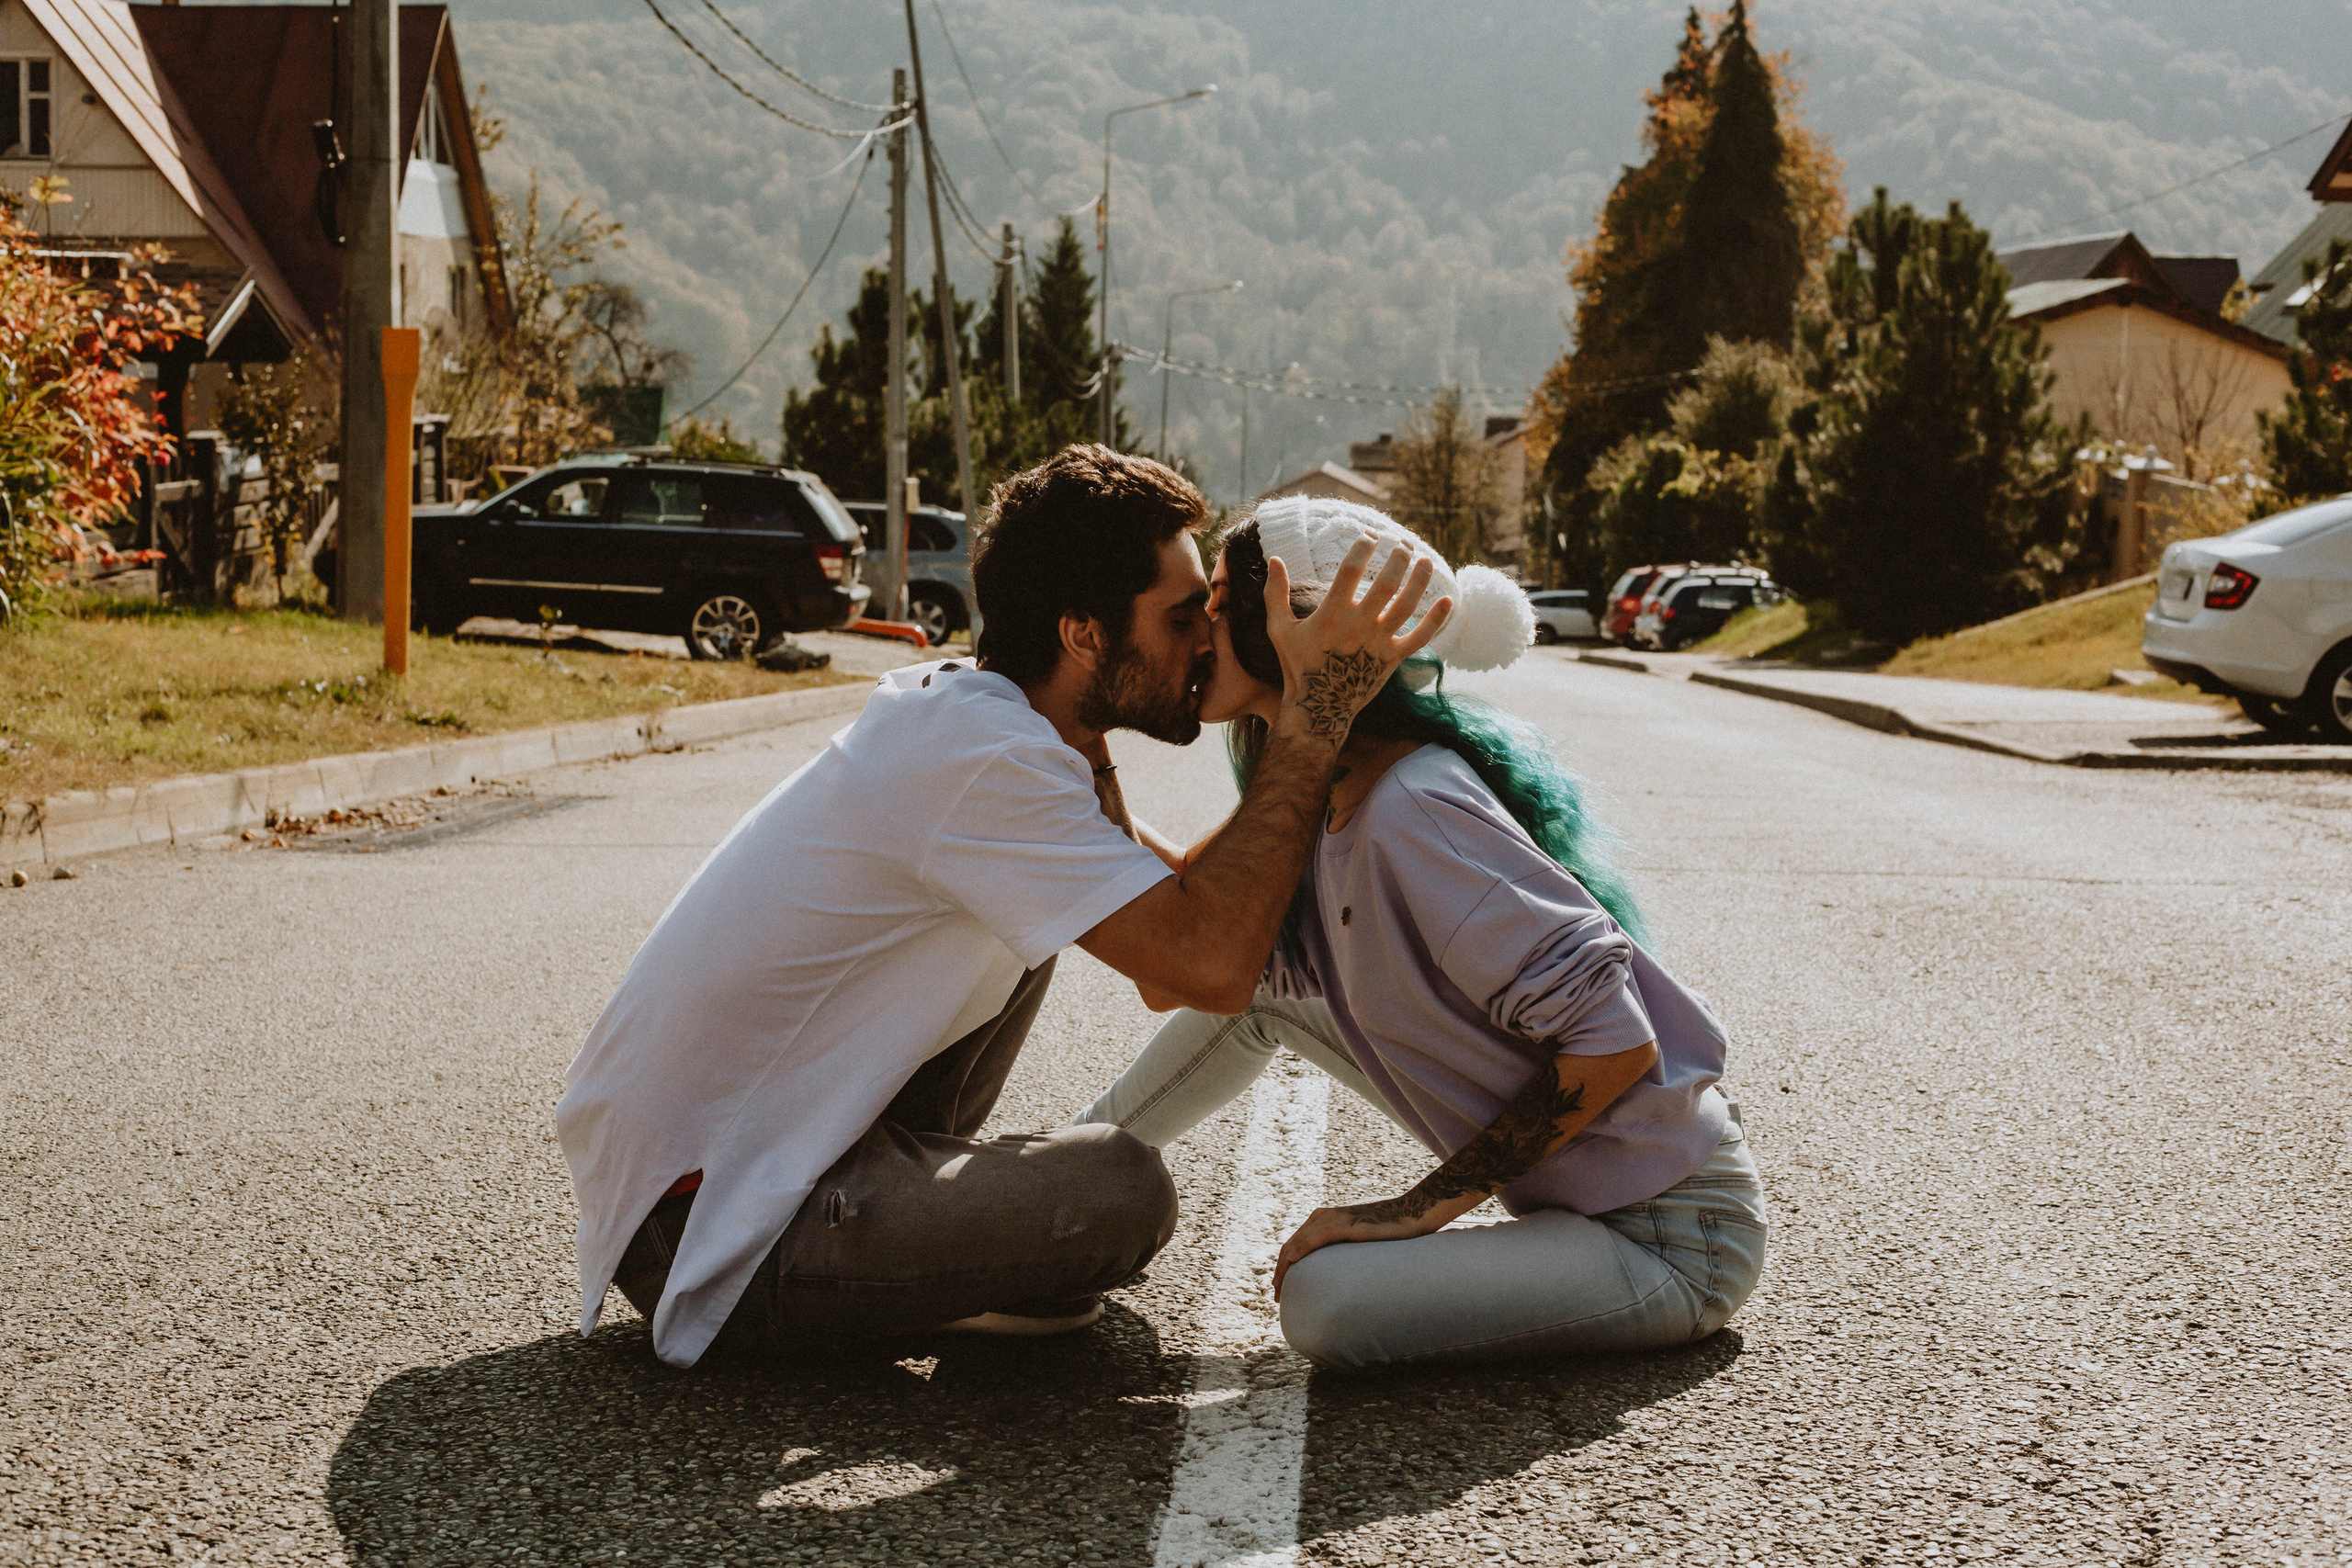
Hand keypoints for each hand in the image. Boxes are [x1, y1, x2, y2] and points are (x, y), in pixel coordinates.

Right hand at [1265, 536, 1452, 746]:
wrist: (1319, 707)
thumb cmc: (1297, 665)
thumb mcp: (1279, 629)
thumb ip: (1275, 594)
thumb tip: (1274, 559)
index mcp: (1331, 614)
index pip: (1351, 569)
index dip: (1363, 546)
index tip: (1370, 535)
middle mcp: (1358, 625)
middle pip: (1386, 583)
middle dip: (1398, 558)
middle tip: (1404, 543)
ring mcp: (1378, 642)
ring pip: (1407, 606)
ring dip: (1419, 581)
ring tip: (1426, 561)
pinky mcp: (1393, 659)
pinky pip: (1420, 638)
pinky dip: (1437, 620)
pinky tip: (1449, 600)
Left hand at [1271, 1200, 1444, 1301]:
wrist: (1410, 1214)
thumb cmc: (1390, 1231)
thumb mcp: (1361, 1242)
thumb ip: (1346, 1253)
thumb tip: (1343, 1279)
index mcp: (1324, 1219)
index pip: (1295, 1244)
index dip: (1284, 1266)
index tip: (1281, 1288)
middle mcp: (1323, 1216)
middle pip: (1291, 1246)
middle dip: (1280, 1272)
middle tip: (1277, 1297)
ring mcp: (1332, 1219)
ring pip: (1297, 1244)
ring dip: (1284, 1268)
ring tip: (1281, 1291)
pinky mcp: (1344, 1224)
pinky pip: (1314, 1238)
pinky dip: (1300, 1250)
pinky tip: (1292, 1263)